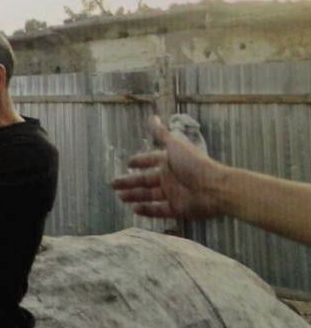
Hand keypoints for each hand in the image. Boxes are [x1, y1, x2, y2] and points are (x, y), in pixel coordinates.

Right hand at [111, 115, 225, 218]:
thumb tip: (152, 117)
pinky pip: (158, 210)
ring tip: (120, 197)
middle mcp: (170, 177)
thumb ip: (161, 134)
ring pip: (149, 195)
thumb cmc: (194, 165)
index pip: (150, 161)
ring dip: (135, 196)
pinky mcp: (176, 209)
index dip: (140, 161)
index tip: (128, 163)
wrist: (215, 188)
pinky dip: (147, 210)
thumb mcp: (175, 145)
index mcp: (169, 162)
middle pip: (145, 180)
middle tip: (113, 184)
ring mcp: (173, 194)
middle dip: (129, 182)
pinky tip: (134, 210)